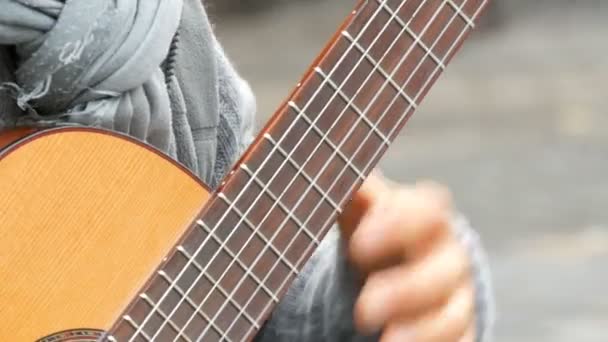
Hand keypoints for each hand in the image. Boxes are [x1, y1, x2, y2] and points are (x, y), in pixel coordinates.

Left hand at [338, 171, 474, 341]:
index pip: (429, 212)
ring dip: (422, 329)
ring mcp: (456, 295)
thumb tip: (332, 173)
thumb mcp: (358, 209)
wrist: (392, 263)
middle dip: (406, 291)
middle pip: (446, 269)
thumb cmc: (372, 230)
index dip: (399, 225)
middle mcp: (447, 255)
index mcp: (426, 218)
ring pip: (454, 314)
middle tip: (364, 310)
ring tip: (387, 341)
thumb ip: (350, 191)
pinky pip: (459, 341)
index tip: (357, 245)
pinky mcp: (457, 330)